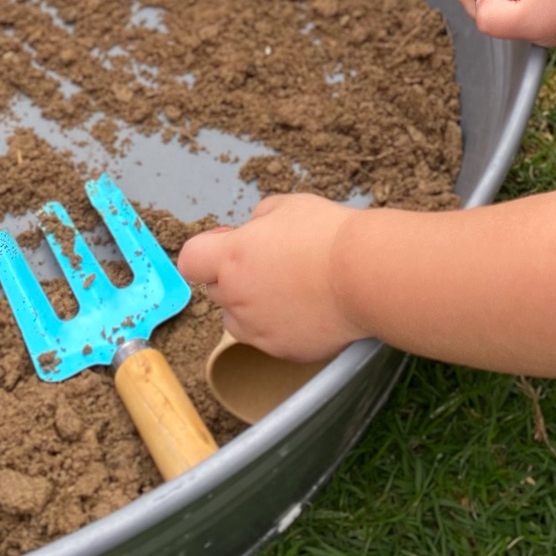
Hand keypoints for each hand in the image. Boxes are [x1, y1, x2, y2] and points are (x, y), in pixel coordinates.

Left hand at [178, 194, 364, 362]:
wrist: (365, 275)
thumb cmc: (326, 234)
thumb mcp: (286, 206)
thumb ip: (259, 219)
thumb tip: (254, 231)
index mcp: (231, 258)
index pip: (190, 261)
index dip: (206, 250)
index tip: (229, 243)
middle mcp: (237, 297)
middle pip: (216, 290)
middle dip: (234, 276)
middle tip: (270, 262)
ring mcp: (258, 329)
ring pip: (237, 319)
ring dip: (250, 305)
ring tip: (287, 289)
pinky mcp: (281, 350)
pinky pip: (266, 338)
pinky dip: (277, 325)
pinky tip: (305, 308)